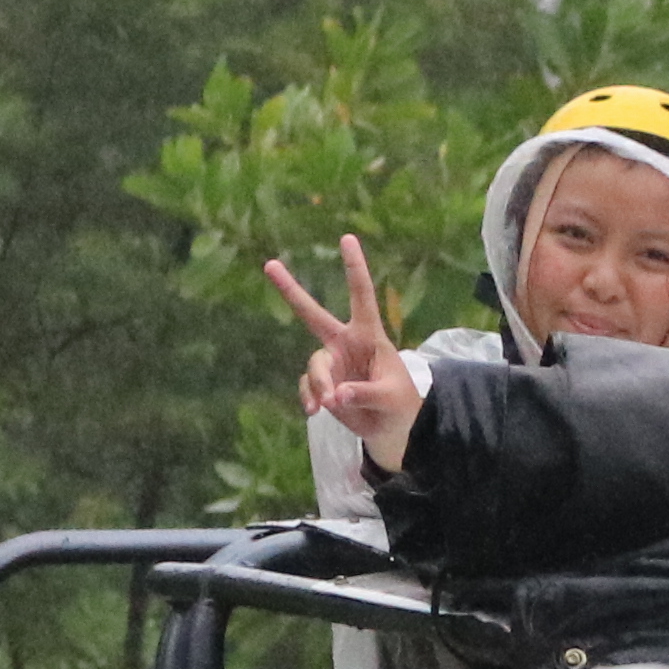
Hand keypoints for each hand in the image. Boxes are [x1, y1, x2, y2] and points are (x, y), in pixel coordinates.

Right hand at [264, 237, 421, 471]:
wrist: (392, 429)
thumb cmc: (399, 405)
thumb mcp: (390, 397)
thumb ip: (364, 393)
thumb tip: (334, 395)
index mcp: (369, 335)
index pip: (362, 295)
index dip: (355, 268)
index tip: (347, 238)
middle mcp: (345, 343)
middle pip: (313, 314)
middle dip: (291, 290)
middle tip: (269, 264)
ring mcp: (332, 363)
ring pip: (315, 365)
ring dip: (319, 383)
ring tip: (327, 404)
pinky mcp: (323, 385)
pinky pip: (308, 386)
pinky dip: (310, 396)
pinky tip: (314, 411)